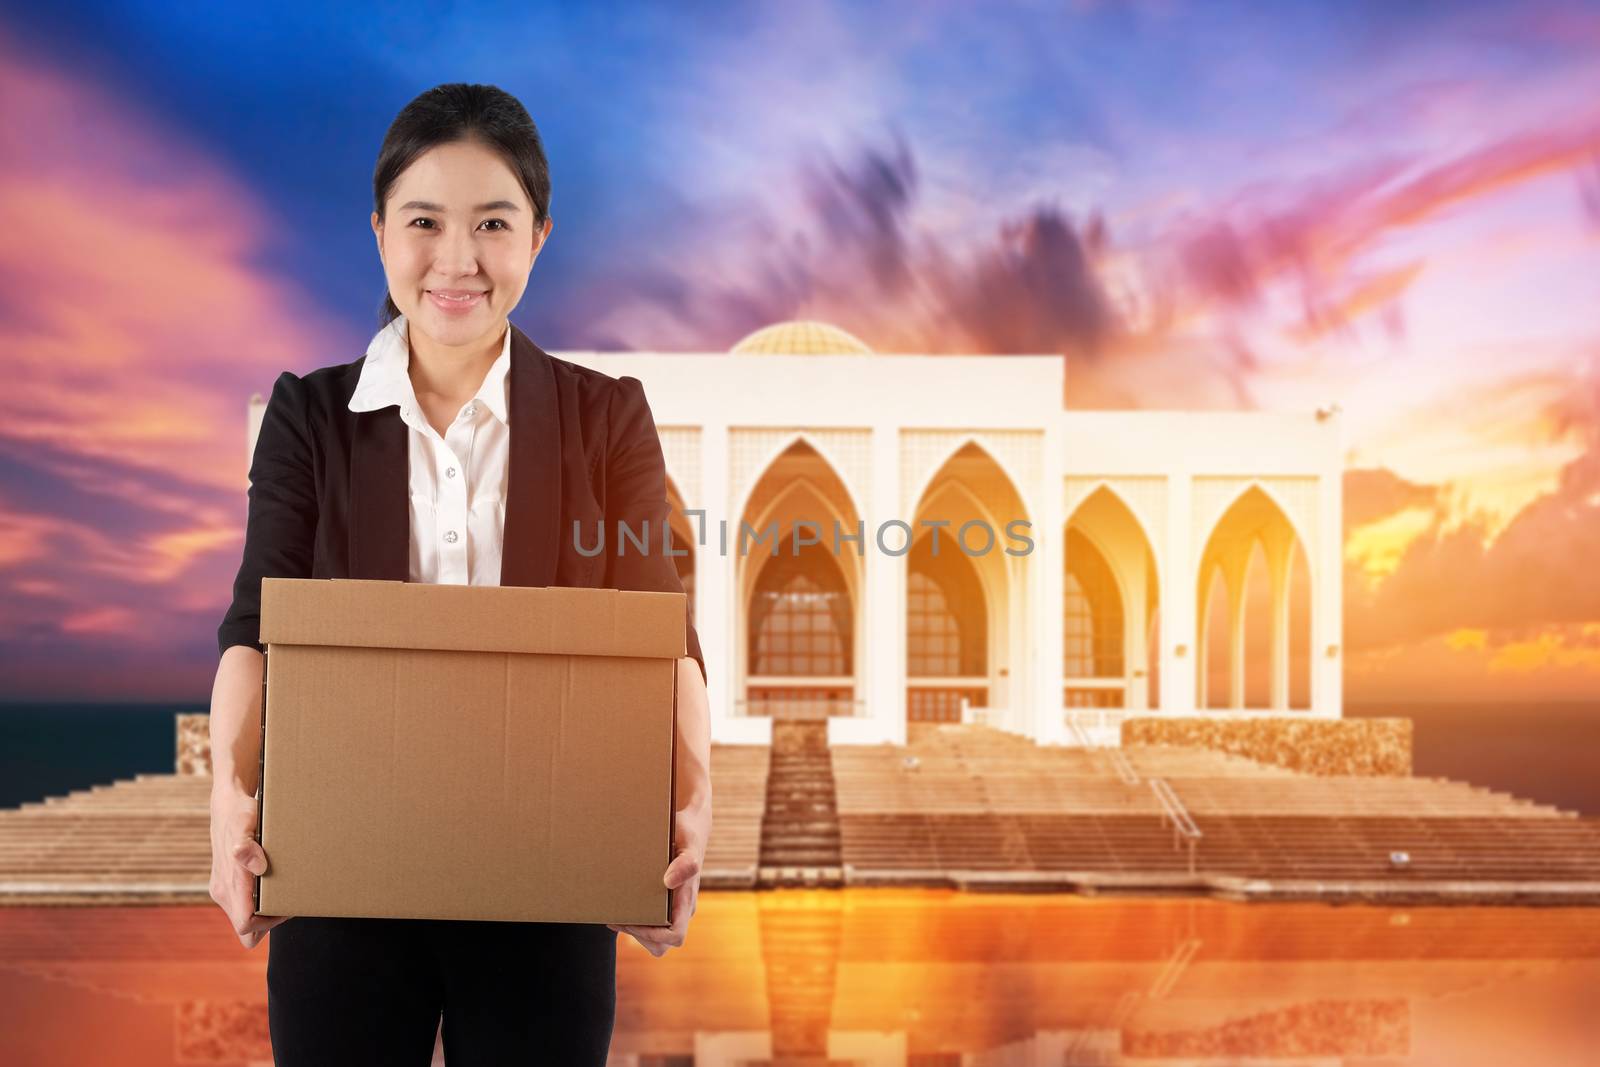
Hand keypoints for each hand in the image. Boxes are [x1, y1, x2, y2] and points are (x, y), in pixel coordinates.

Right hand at [208, 784, 289, 949]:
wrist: (227, 805)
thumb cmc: (239, 814)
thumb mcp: (245, 824)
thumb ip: (246, 847)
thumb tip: (257, 867)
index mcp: (228, 884)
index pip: (245, 924)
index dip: (268, 923)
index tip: (286, 905)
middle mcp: (223, 891)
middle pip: (247, 928)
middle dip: (268, 921)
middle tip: (288, 899)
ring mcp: (223, 889)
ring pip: (245, 919)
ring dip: (264, 911)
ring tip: (283, 889)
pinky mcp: (227, 884)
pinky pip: (243, 906)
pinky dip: (258, 902)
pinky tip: (273, 882)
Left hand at [608, 800, 708, 956]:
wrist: (690, 825)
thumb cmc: (687, 834)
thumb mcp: (688, 844)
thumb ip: (685, 864)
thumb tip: (669, 881)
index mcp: (687, 901)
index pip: (675, 936)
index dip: (653, 936)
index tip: (634, 921)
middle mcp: (682, 908)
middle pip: (662, 945)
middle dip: (639, 937)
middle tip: (620, 920)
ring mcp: (674, 907)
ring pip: (655, 939)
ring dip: (635, 932)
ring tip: (616, 917)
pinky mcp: (664, 901)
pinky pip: (651, 924)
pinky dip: (634, 922)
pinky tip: (618, 910)